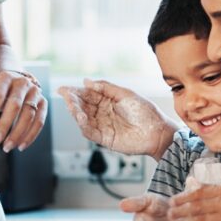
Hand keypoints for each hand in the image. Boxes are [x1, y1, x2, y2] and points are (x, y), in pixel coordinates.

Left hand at [0, 70, 46, 149]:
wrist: (18, 83)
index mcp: (6, 78)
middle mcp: (23, 83)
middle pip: (15, 105)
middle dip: (5, 125)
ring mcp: (35, 92)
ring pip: (29, 115)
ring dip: (18, 134)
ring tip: (7, 146)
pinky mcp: (43, 103)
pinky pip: (39, 122)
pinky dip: (30, 136)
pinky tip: (20, 146)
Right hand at [57, 79, 176, 157]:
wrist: (157, 131)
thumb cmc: (146, 112)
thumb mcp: (126, 94)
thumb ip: (106, 88)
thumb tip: (86, 81)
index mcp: (108, 101)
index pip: (87, 95)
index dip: (75, 92)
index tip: (63, 89)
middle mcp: (103, 113)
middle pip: (83, 106)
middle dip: (73, 101)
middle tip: (66, 96)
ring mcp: (103, 126)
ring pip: (83, 119)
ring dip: (76, 112)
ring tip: (72, 106)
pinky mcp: (105, 139)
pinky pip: (90, 132)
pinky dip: (83, 126)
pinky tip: (80, 118)